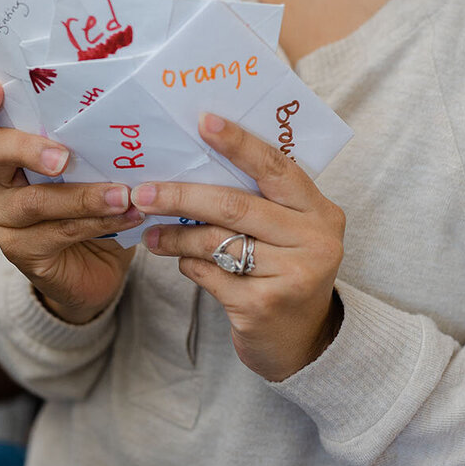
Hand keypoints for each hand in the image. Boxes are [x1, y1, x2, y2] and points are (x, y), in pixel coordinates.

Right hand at [0, 81, 143, 323]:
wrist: (95, 268)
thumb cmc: (93, 204)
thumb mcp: (91, 167)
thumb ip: (91, 143)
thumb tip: (128, 114)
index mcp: (7, 151)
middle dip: (28, 149)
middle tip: (64, 157)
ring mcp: (2, 219)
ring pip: (34, 201)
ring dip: (84, 196)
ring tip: (122, 195)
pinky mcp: (20, 251)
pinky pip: (59, 232)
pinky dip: (98, 222)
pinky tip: (128, 217)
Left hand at [133, 113, 344, 381]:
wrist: (303, 343)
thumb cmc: (288, 271)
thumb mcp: (291, 232)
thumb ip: (262, 201)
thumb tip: (199, 161)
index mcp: (320, 211)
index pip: (276, 167)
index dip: (239, 143)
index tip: (203, 122)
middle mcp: (314, 240)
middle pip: (236, 205)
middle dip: (182, 195)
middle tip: (144, 191)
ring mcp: (291, 275)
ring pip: (217, 241)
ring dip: (176, 234)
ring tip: (150, 231)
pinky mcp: (263, 306)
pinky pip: (210, 274)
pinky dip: (187, 264)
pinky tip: (179, 260)